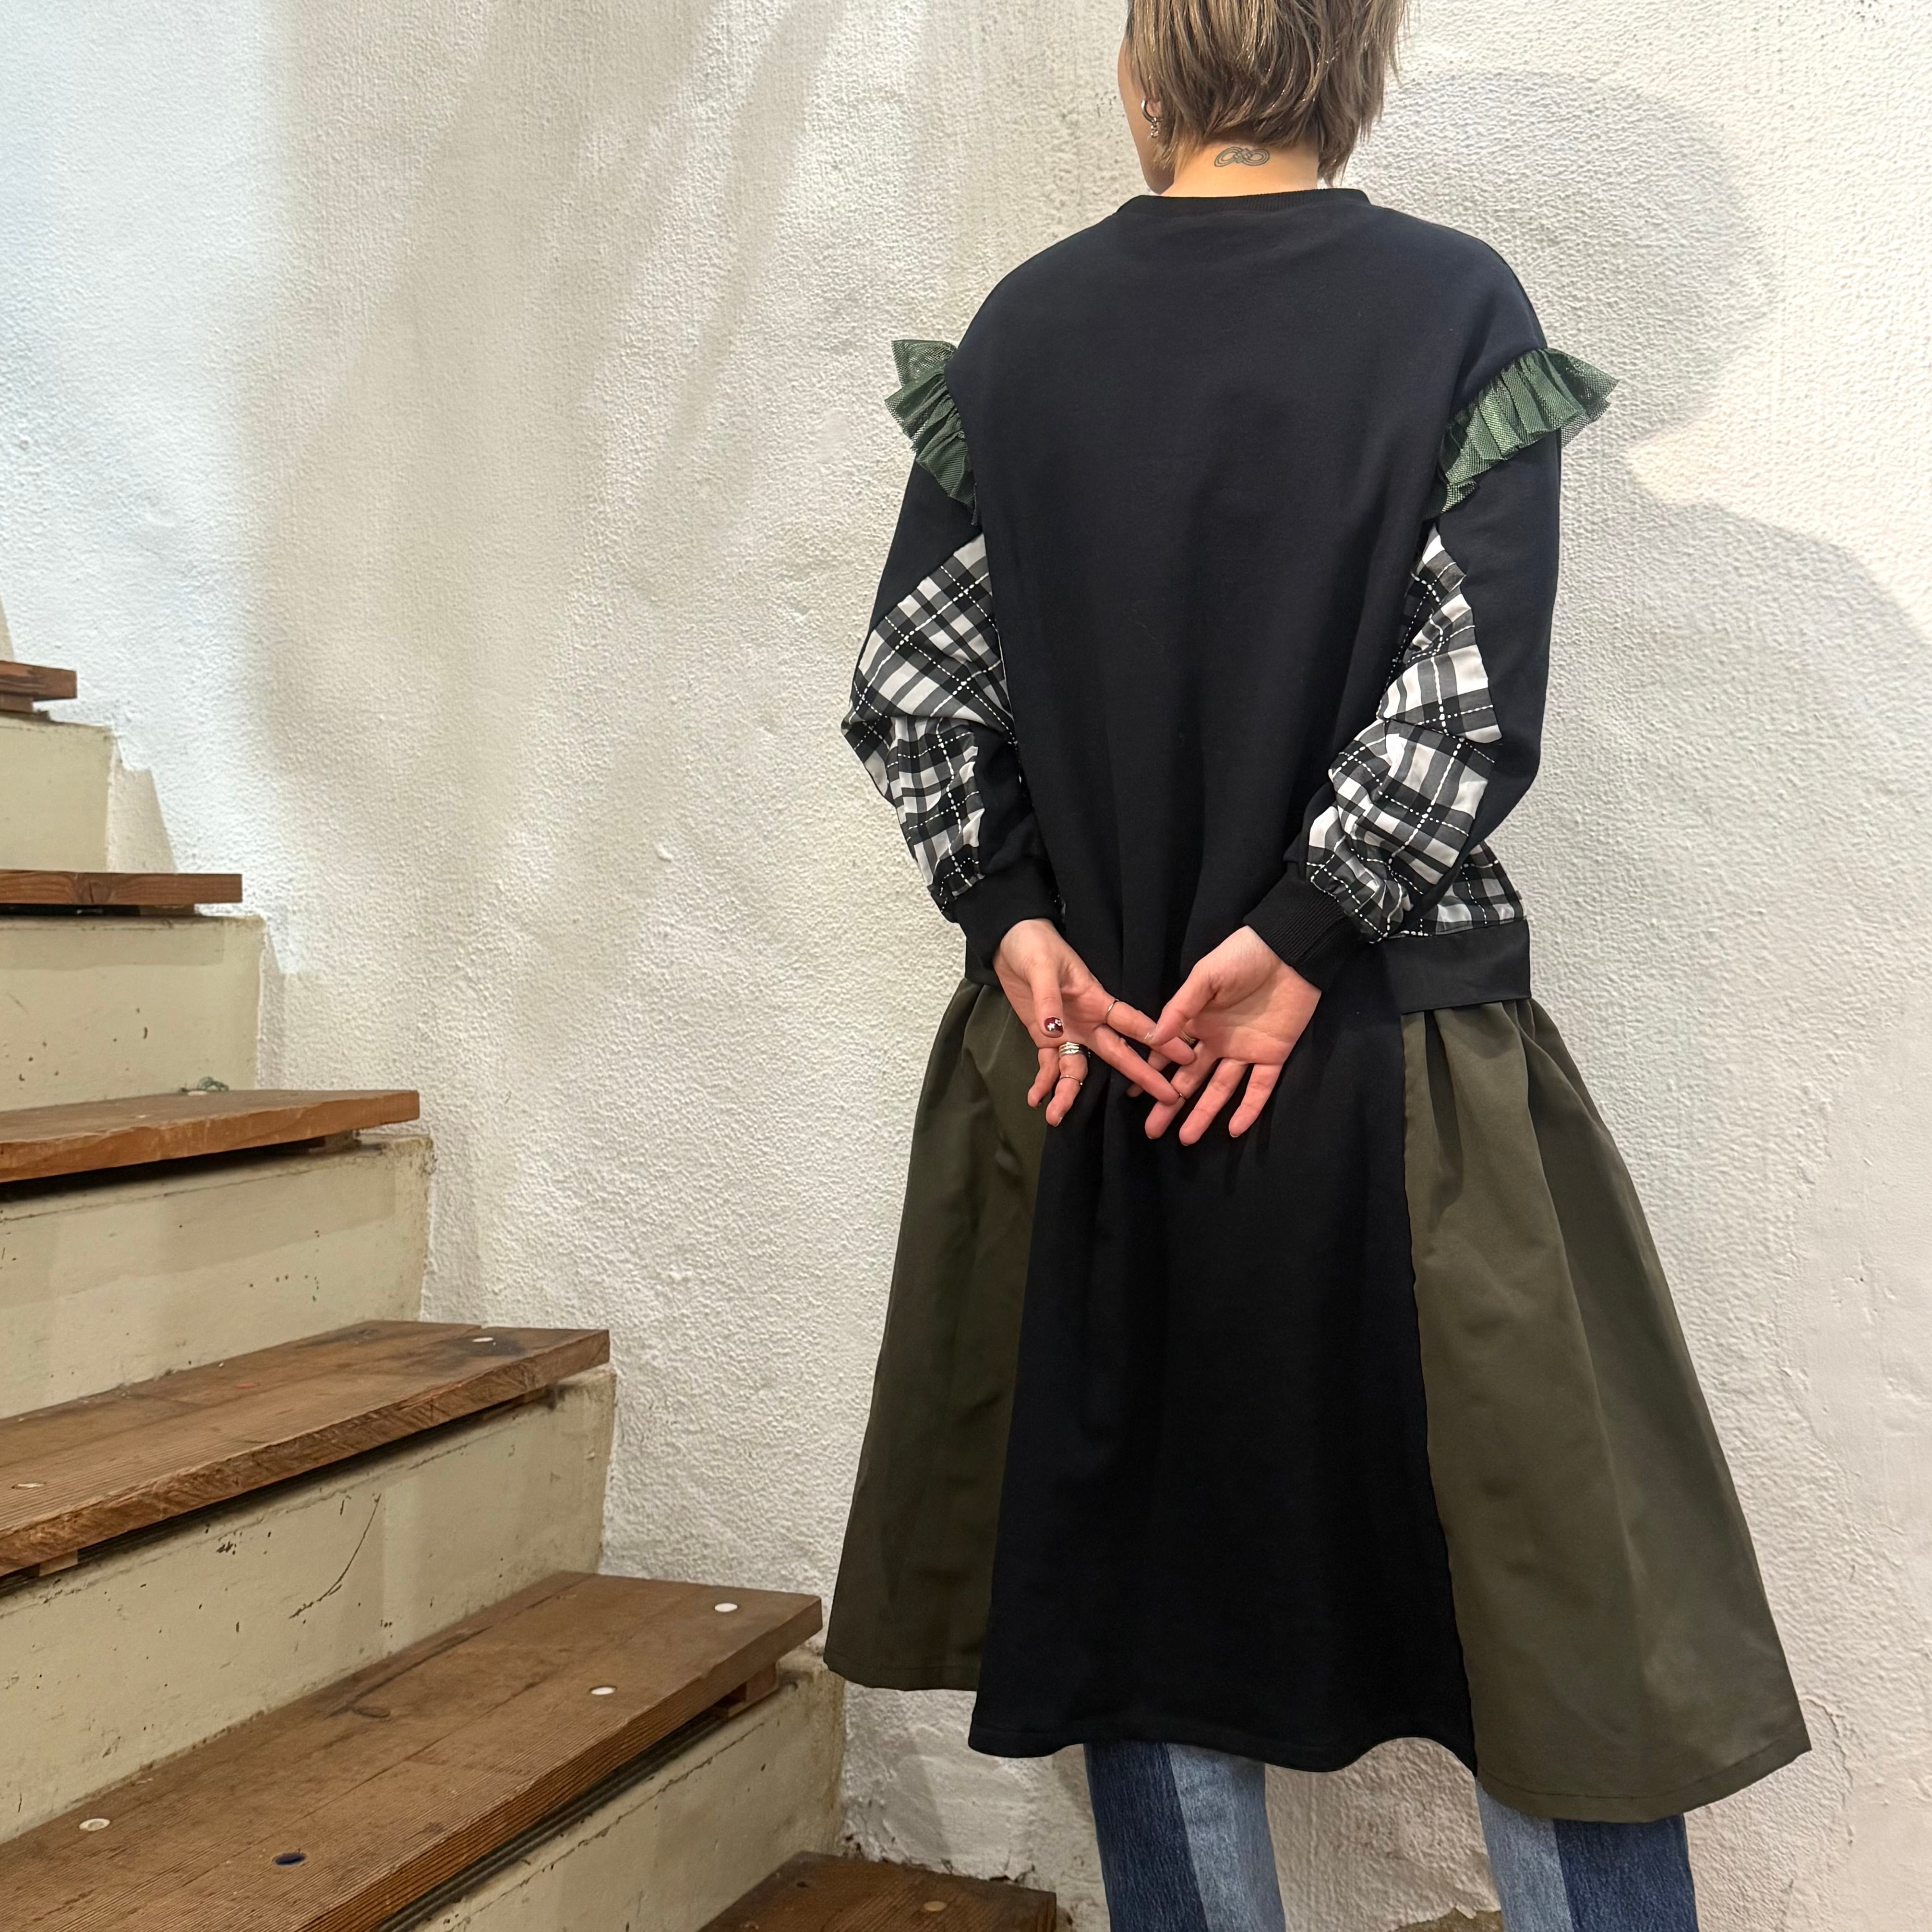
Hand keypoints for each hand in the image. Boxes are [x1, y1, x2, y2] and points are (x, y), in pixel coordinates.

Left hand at [992, 919, 1190, 1124]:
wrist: (1009, 942)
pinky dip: (1042, 1082)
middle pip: (1117, 1054)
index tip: (1186, 1056)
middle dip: (1140, 1077)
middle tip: (1166, 1100)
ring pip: (1077, 1069)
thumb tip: (1053, 1030)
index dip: (1160, 1039)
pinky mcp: (1044, 1037)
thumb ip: (1049, 998)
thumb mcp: (1043, 968)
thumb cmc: (1035, 947)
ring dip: (1069, 1093)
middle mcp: (1089, 1022)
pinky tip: (1035, 1099)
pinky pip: (1048, 1065)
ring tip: (1056, 1116)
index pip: (1134, 1023)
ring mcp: (1068, 1032)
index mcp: (1097, 1000)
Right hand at [1143, 926, 1320, 1143]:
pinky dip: (1248, 1108)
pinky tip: (1233, 1130)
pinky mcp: (1273, 1056)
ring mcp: (1245, 1051)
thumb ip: (1181, 1008)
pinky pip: (1260, 1087)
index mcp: (1198, 1021)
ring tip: (1185, 1138)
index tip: (1134, 1095)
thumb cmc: (1243, 956)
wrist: (1290, 950)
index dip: (1152, 1074)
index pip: (1170, 1054)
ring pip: (1221, 1089)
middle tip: (1152, 1131)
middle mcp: (1217, 1041)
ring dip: (1203, 1113)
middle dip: (1170, 1104)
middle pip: (1190, 1079)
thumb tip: (1153, 1038)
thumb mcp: (1205, 977)